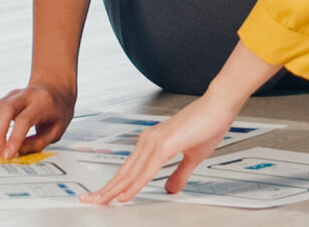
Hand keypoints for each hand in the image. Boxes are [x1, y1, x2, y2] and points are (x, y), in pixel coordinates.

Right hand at [0, 82, 75, 159]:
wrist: (54, 88)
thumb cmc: (57, 110)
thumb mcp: (57, 129)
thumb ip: (38, 143)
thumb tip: (17, 152)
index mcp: (42, 102)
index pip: (24, 119)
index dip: (14, 138)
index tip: (8, 154)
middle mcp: (24, 95)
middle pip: (4, 110)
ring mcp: (11, 95)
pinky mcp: (2, 99)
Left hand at [81, 93, 239, 203]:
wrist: (218, 106)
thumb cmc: (207, 125)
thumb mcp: (192, 158)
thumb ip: (179, 174)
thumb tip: (170, 188)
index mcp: (152, 142)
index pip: (129, 169)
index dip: (115, 184)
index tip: (102, 195)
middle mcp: (149, 140)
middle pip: (124, 171)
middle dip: (106, 188)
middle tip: (90, 200)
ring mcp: (155, 141)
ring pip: (131, 173)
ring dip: (115, 189)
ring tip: (101, 202)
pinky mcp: (165, 144)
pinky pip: (146, 170)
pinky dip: (134, 184)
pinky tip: (125, 195)